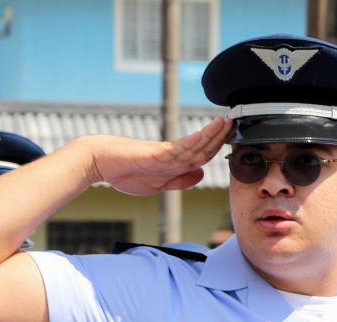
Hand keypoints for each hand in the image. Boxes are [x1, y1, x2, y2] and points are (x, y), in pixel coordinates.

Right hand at [85, 117, 232, 195]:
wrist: (100, 162)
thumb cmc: (125, 172)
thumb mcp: (158, 184)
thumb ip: (180, 180)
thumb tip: (201, 174)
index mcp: (175, 163)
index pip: (203, 155)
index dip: (218, 147)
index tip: (233, 139)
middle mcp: (173, 156)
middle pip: (203, 147)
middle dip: (221, 137)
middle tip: (236, 124)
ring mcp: (164, 153)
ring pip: (194, 145)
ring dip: (211, 134)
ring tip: (225, 122)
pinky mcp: (155, 153)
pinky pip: (177, 148)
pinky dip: (191, 142)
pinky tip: (204, 135)